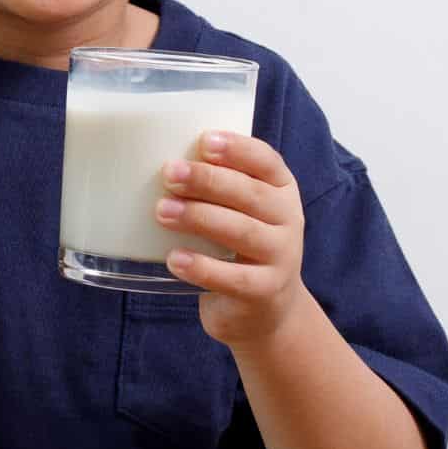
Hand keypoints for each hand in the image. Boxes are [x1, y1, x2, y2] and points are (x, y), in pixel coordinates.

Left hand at [156, 130, 305, 347]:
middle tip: (169, 173)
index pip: (266, 161)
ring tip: (162, 211)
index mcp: (280, 189)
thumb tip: (159, 159)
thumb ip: (214, 185)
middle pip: (250, 194)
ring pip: (241, 232)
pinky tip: (175, 259)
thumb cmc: (239, 242)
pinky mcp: (265, 291)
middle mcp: (287, 219)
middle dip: (207, 180)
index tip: (204, 141)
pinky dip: (202, 267)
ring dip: (199, 218)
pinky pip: (233, 278)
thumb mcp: (238, 209)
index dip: (238, 149)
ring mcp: (281, 257)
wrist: (265, 307)